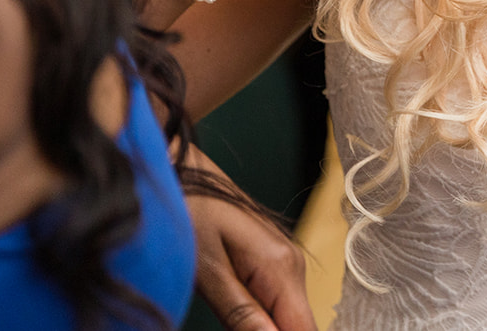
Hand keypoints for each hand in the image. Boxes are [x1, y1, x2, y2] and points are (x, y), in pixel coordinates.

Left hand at [186, 163, 315, 330]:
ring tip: (226, 315)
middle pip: (299, 325)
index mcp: (281, 267)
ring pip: (288, 316)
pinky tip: (234, 315)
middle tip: (228, 321)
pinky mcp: (272, 262)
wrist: (181, 171)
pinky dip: (259, 318)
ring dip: (264, 328)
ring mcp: (285, 261)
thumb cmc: (189, 212)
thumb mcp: (208, 272)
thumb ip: (242, 314)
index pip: (305, 329)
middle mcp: (292, 264)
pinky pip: (276, 303)